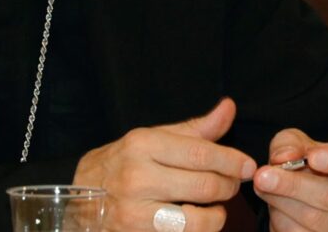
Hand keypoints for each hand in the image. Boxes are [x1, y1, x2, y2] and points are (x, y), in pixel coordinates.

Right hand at [73, 97, 257, 230]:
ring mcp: (134, 210)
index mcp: (143, 144)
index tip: (248, 165)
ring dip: (218, 213)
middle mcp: (137, 176)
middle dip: (228, 186)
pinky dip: (201, 228)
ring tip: (217, 205)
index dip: (231, 160)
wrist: (79, 199)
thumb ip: (194, 129)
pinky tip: (199, 219)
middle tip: (233, 184)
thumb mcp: (152, 139)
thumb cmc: (122, 165)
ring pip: (198, 218)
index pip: (200, 153)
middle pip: (204, 185)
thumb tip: (228, 108)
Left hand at [253, 129, 327, 231]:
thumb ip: (290, 144)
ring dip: (280, 203)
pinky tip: (275, 208)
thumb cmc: (306, 164)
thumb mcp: (297, 143)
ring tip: (265, 187)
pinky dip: (280, 221)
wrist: (303, 196)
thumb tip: (284, 159)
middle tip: (262, 176)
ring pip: (313, 220)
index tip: (313, 157)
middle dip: (293, 186)